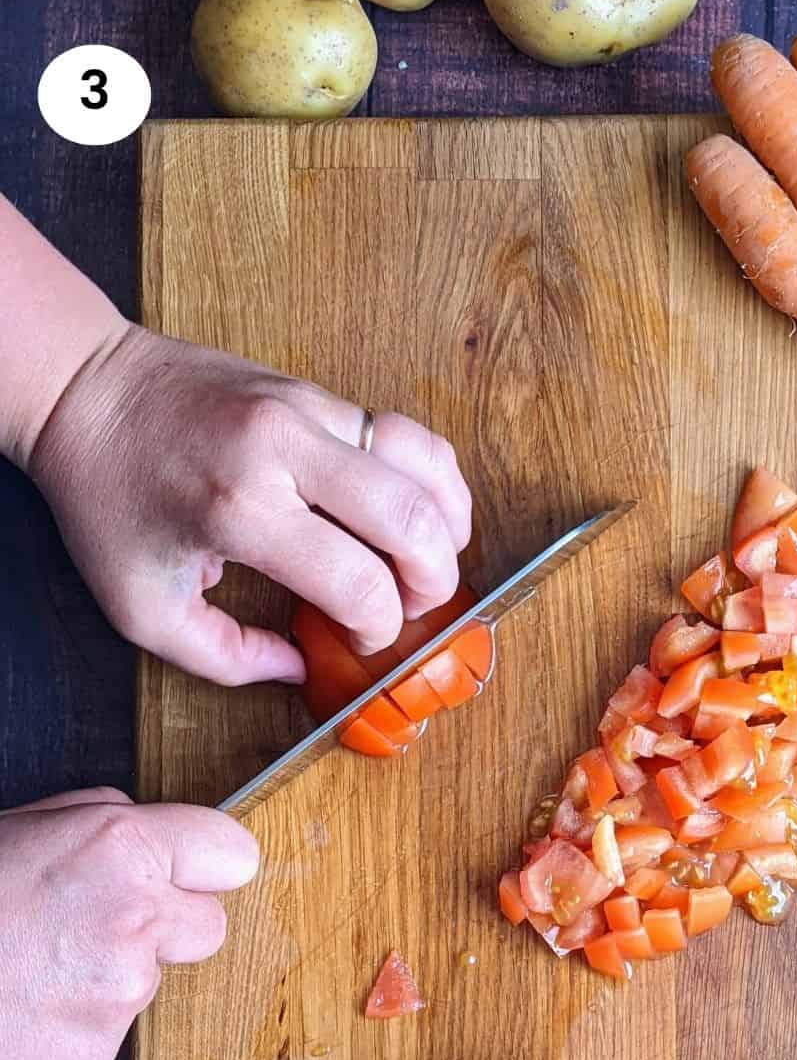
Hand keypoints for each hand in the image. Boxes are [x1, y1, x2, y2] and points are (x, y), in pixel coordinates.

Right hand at [0, 788, 258, 1059]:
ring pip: (151, 980)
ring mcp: (120, 990)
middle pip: (209, 926)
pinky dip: (74, 1023)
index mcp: (119, 847)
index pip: (231, 853)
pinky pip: (109, 1031)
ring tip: (31, 964)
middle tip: (96, 924)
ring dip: (109, 975)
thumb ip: (97, 821)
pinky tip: (22, 1005)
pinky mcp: (97, 1052)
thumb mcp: (15, 828)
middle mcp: (134, 917)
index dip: (208, 865)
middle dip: (167, 926)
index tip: (194, 873)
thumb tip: (144, 826)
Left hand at [27, 324, 471, 686]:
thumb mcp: (145, 608)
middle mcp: (284, 451)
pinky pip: (405, 433)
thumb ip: (227, 658)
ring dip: (447, 524)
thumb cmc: (108, 502)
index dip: (377, 628)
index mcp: (240, 511)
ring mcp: (307, 409)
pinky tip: (426, 512)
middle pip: (411, 519)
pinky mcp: (317, 391)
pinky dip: (432, 478)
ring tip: (436, 561)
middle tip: (416, 609)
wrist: (86, 392)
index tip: (361, 641)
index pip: (357, 582)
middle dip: (432, 581)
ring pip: (424, 464)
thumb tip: (301, 667)